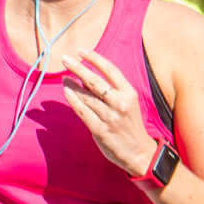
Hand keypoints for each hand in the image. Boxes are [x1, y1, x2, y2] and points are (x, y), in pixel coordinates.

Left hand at [62, 51, 157, 178]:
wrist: (139, 152)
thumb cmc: (130, 125)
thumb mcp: (128, 104)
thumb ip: (111, 91)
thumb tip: (86, 78)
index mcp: (129, 93)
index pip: (110, 70)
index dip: (94, 58)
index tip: (81, 51)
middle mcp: (120, 103)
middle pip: (95, 80)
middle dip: (78, 68)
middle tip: (65, 59)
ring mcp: (110, 117)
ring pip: (86, 96)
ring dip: (71, 85)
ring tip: (63, 78)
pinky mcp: (100, 130)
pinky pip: (82, 111)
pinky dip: (73, 100)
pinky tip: (66, 92)